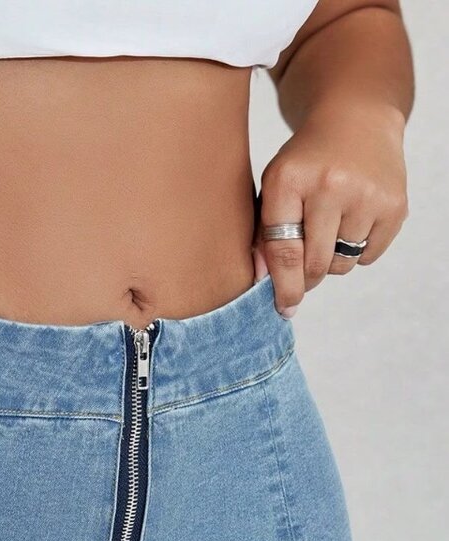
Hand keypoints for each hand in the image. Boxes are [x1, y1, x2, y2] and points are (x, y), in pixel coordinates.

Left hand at [252, 101, 408, 316]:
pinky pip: (368, 256)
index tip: (283, 307)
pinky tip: (353, 220)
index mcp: (289, 179)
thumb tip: (261, 281)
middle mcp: (331, 185)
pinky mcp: (394, 205)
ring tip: (330, 229)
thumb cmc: (307, 161)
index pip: (284, 250)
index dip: (283, 286)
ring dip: (332, 260)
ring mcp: (366, 194)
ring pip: (342, 264)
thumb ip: (262, 233)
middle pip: (315, 264)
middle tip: (305, 270)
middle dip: (307, 277)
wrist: (357, 118)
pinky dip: (357, 249)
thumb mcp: (275, 184)